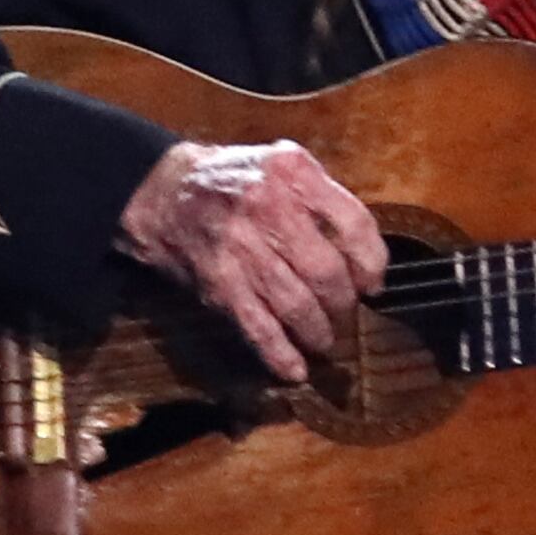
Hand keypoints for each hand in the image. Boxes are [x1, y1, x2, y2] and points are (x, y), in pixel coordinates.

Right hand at [114, 140, 390, 384]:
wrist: (162, 192)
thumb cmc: (235, 180)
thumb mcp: (282, 164)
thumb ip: (323, 198)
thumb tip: (365, 255)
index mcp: (293, 173)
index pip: (353, 223)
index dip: (371, 262)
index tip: (373, 284)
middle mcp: (268, 207)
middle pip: (327, 271)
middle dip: (343, 302)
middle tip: (345, 313)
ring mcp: (240, 248)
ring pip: (297, 304)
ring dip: (318, 332)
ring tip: (324, 341)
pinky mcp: (218, 283)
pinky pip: (257, 327)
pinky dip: (280, 355)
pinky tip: (295, 370)